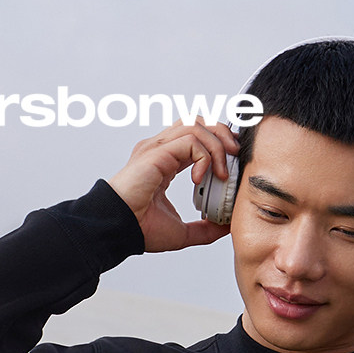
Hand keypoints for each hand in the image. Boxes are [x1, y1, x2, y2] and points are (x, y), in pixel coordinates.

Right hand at [107, 121, 238, 252]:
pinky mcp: (157, 153)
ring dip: (217, 146)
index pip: (197, 137)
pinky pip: (191, 141)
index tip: (233, 165)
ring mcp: (157, 148)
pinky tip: (200, 179)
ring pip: (196, 125)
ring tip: (221, 173)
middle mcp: (161, 149)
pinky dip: (204, 158)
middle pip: (198, 121)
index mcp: (166, 161)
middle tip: (234, 160)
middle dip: (223, 135)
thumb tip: (227, 227)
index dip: (219, 145)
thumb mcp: (182, 231)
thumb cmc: (141, 228)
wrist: (120, 230)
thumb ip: (205, 228)